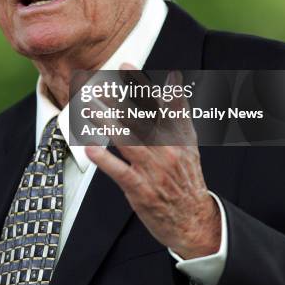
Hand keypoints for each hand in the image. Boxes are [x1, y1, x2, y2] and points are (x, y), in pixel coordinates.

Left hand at [85, 64, 221, 258]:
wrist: (194, 220)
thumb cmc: (186, 176)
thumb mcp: (189, 141)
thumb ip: (178, 110)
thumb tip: (173, 80)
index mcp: (178, 135)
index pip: (158, 102)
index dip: (141, 83)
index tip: (126, 65)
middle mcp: (167, 149)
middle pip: (140, 119)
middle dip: (118, 100)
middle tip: (99, 85)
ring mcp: (153, 170)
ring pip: (128, 141)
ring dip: (107, 123)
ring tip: (90, 108)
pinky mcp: (141, 189)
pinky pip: (120, 172)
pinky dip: (105, 160)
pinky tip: (90, 147)